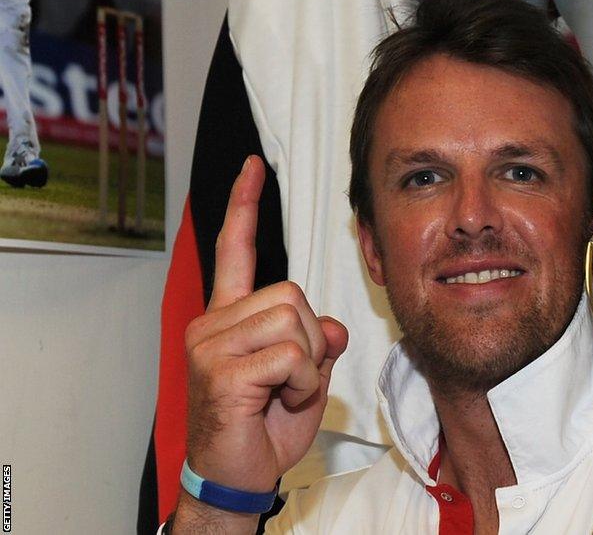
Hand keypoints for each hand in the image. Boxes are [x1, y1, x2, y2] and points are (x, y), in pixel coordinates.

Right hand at [183, 156, 347, 493]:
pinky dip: (301, 383)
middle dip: (310, 339)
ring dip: (306, 364)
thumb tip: (332, 325)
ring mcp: (211, 346)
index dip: (244, 206)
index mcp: (228, 318)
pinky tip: (276, 402)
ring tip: (281, 392)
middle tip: (291, 378)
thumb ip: (318, 343)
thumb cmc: (263, 428)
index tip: (252, 167)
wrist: (238, 476)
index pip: (235, 250)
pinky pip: (291, 356)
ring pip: (293, 321)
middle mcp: (212, 324)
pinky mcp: (220, 372)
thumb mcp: (304, 378)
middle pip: (291, 294)